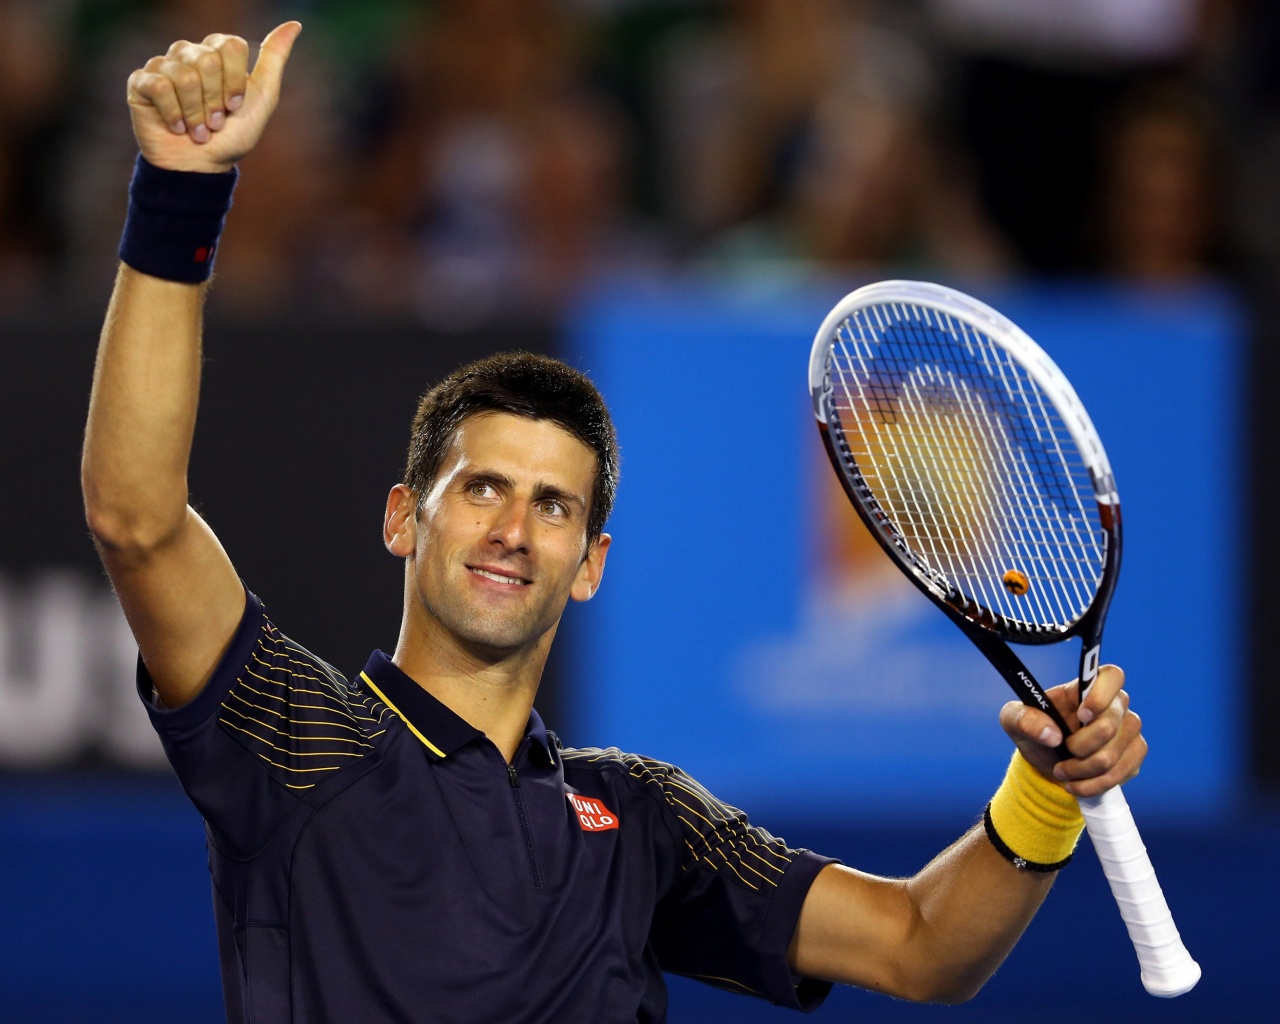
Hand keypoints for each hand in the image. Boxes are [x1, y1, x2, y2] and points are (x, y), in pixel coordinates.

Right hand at [126, 22, 301, 173]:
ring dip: (197, 114)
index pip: (230, 45)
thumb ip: (274, 59)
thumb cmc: (233, 134)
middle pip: (208, 59)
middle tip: (215, 122)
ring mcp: (163, 66)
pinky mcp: (141, 82)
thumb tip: (294, 24)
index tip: (235, 106)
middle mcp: (188, 54)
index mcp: (216, 53)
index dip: (236, 82)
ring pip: (185, 76)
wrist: (203, 166)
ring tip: (198, 130)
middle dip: (216, 101)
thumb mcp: (263, 98)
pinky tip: (177, 127)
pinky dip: (174, 115)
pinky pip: (160, 87)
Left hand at [999, 664, 1145, 797]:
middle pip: (1111, 724)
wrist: (1047, 762)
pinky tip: (1077, 784)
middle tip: (1061, 754)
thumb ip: (1023, 719)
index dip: (1102, 695)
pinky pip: (1121, 773)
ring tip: (1062, 772)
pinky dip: (1094, 784)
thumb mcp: (1014, 720)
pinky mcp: (1134, 755)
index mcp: (1086, 688)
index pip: (1112, 676)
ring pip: (1114, 754)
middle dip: (1080, 747)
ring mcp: (1129, 730)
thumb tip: (1051, 734)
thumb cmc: (1035, 731)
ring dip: (1083, 770)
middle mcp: (1115, 705)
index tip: (1083, 715)